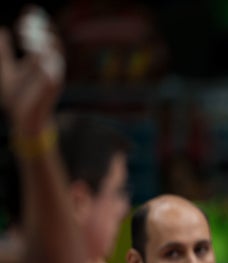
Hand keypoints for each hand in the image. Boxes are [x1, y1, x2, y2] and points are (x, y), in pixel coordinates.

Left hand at [0, 7, 62, 134]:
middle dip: (41, 29)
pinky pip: (54, 68)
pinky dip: (46, 57)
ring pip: (55, 52)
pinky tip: (34, 49)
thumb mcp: (7, 70)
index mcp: (41, 61)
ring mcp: (53, 76)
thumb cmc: (18, 98)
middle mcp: (50, 66)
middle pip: (52, 40)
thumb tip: (3, 30)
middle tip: (26, 20)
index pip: (44, 36)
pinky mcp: (52, 86)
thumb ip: (5, 52)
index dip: (38, 22)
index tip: (28, 10)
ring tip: (27, 34)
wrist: (24, 120)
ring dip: (43, 40)